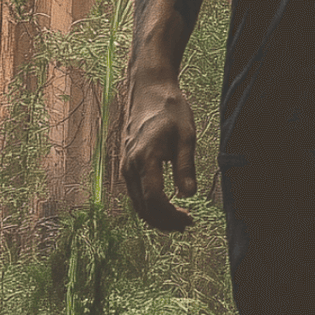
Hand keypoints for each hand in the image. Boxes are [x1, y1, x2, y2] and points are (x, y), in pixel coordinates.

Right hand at [121, 67, 199, 231]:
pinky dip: (148, 205)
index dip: (171, 215)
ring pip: (136, 203)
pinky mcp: (126, 163)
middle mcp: (129, 165)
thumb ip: (185, 166)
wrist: (148, 89)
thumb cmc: (170, 109)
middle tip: (187, 224)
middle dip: (164, 221)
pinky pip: (134, 193)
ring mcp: (125, 165)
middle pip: (143, 207)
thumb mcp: (186, 135)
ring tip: (178, 220)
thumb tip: (188, 194)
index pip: (154, 200)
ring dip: (156, 216)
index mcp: (145, 158)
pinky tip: (165, 206)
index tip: (189, 219)